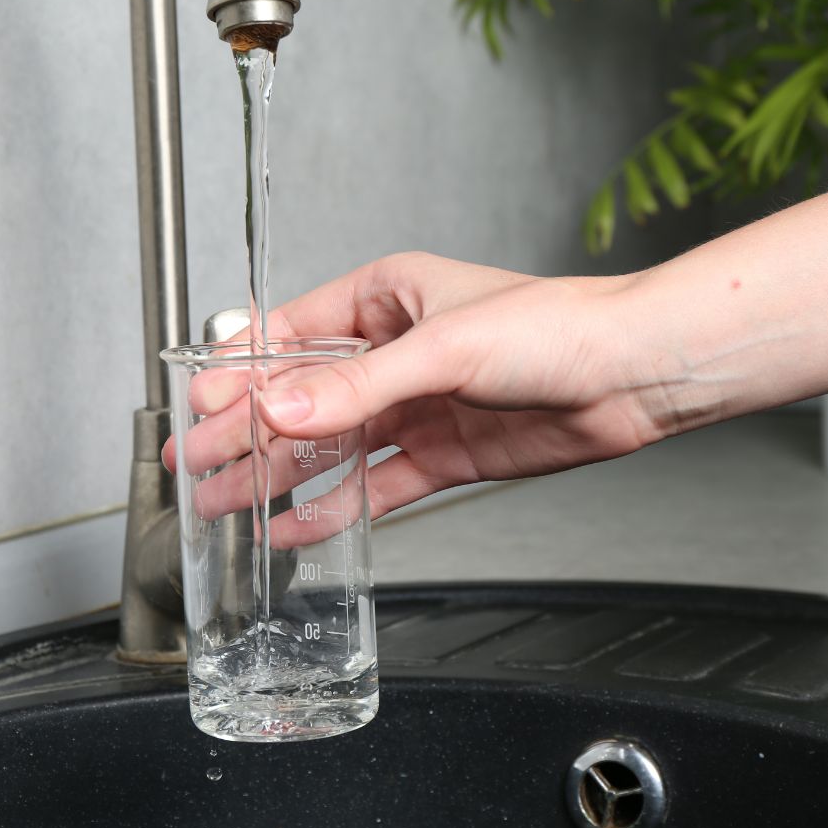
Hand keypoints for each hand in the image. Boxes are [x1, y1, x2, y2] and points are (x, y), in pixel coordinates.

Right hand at [163, 251, 654, 519]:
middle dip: (245, 433)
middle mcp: (392, 354)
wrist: (630, 376)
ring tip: (227, 506)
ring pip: (329, 446)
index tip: (199, 405)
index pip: (290, 335)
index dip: (240, 373)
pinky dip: (335, 507)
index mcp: (383, 300)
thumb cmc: (554, 327)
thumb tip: (279, 406)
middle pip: (300, 398)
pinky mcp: (438, 455)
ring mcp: (413, 407)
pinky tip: (297, 527)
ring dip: (277, 477)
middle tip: (196, 467)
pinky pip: (373, 486)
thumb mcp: (443, 349)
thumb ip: (357, 386)